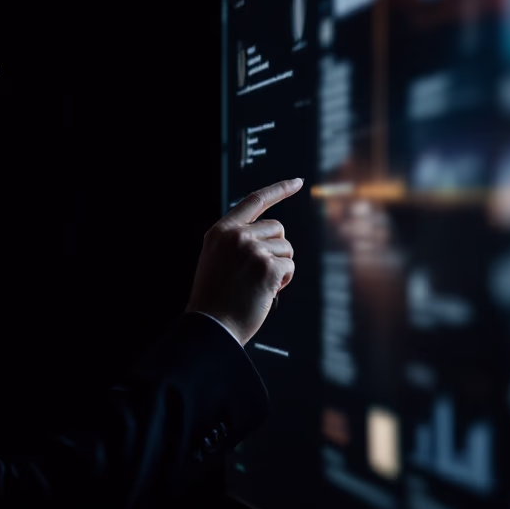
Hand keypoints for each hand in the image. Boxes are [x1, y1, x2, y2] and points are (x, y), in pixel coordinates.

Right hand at [186, 178, 302, 345]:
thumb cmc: (215, 299)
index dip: (279, 189)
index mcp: (221, 231)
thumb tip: (271, 235)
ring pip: (286, 248)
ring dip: (279, 267)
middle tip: (259, 273)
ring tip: (259, 285)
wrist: (211, 326)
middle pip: (277, 229)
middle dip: (276, 249)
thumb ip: (237, 241)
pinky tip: (265, 292)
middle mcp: (236, 235)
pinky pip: (289, 266)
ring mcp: (252, 250)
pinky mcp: (267, 267)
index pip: (255, 200)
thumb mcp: (216, 259)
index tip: (298, 182)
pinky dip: (283, 280)